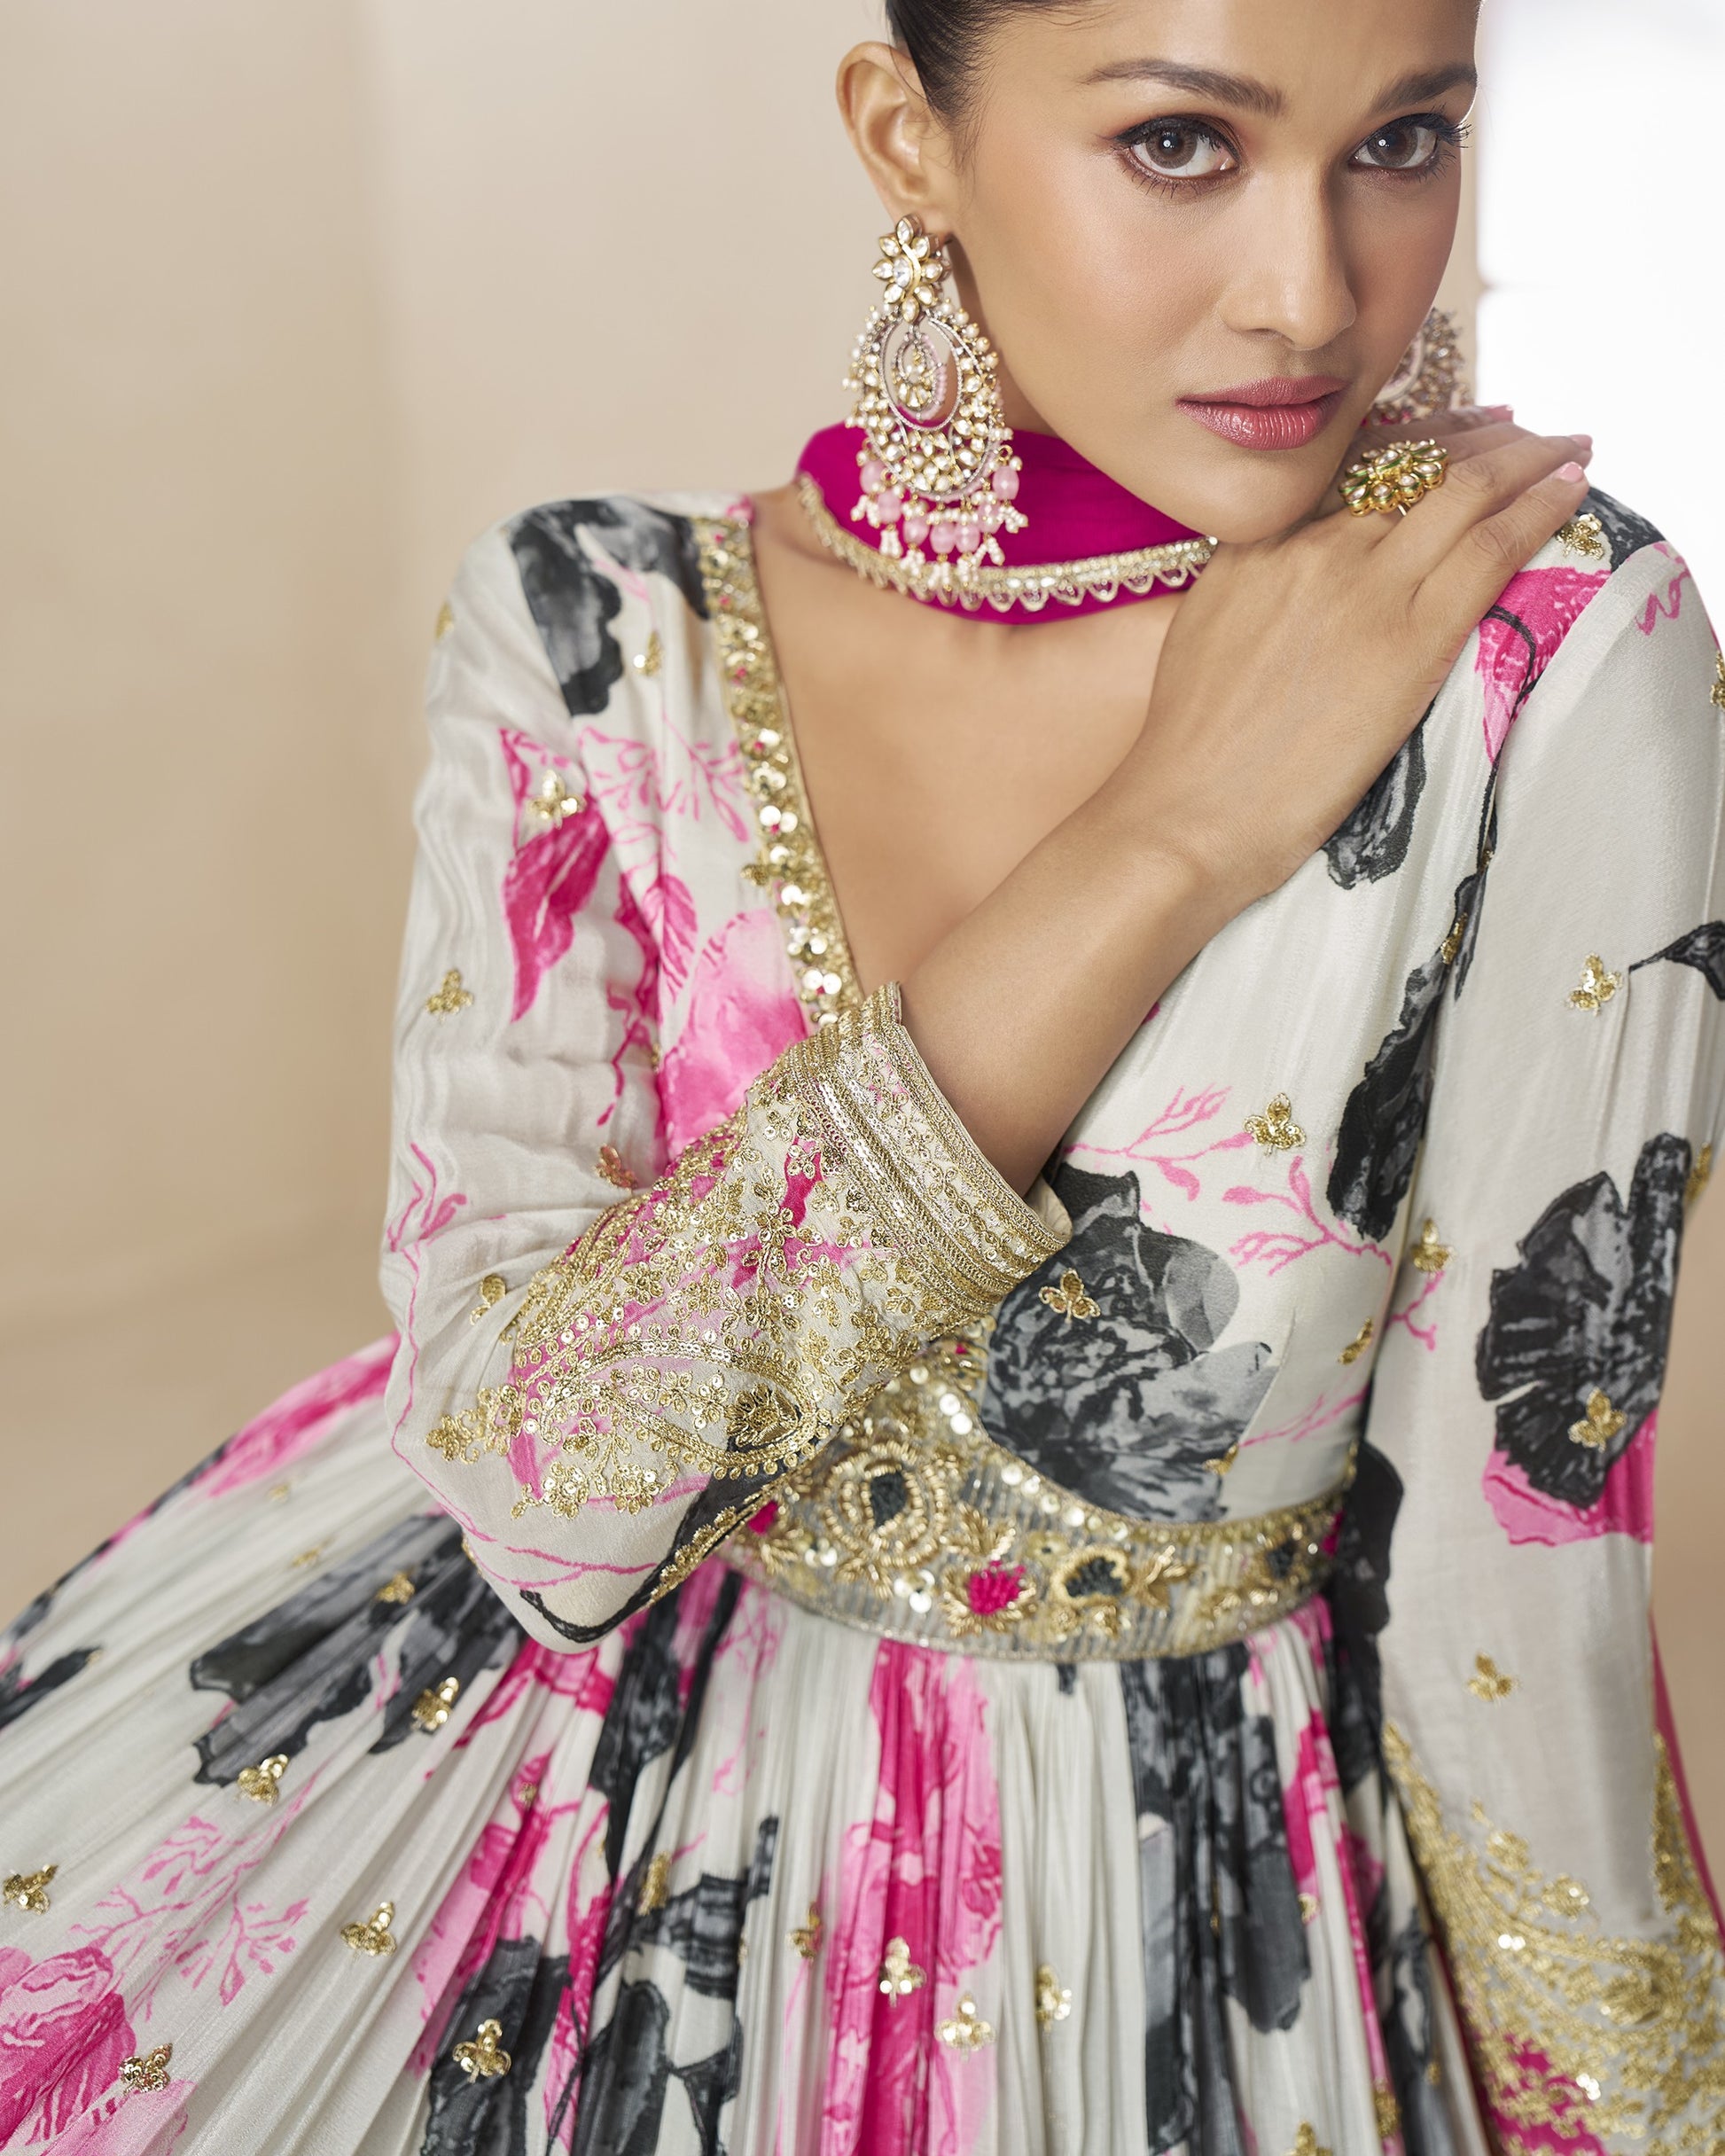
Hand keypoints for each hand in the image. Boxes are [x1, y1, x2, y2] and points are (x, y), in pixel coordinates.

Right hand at [1126, 420, 1593, 906]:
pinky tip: (1570, 490)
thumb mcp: (1206, 634)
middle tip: (1526, 434)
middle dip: (1483, 438)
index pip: (1356, 463)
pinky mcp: (1410, 639)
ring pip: (1466, 489)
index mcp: (1260, 544)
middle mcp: (1315, 545)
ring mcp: (1365, 586)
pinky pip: (1491, 548)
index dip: (1418, 437)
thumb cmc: (1189, 752)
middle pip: (1416, 463)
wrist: (1186, 810)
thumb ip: (1256, 589)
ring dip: (1529, 459)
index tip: (1459, 430)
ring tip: (1566, 450)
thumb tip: (1291, 586)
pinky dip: (1539, 507)